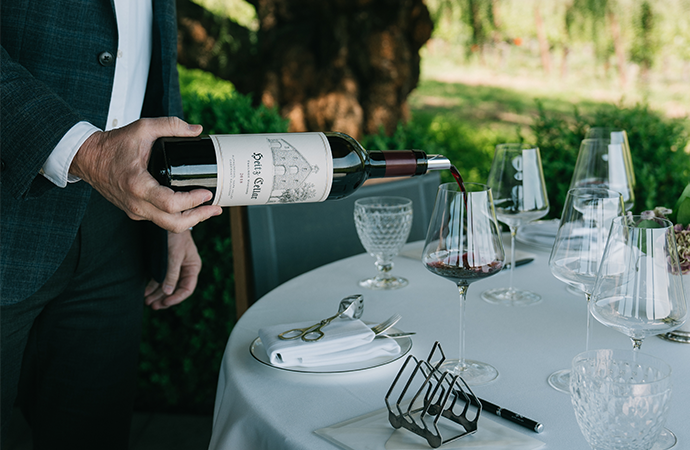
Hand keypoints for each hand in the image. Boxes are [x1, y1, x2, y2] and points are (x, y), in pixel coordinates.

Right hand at [70, 117, 222, 232]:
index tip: (207, 193)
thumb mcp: (143, 128)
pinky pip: (159, 220)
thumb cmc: (113, 145)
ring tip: (208, 209)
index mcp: (138, 185)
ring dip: (190, 220)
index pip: (171, 204)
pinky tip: (190, 208)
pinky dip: (177, 217)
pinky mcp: (135, 212)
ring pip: (167, 225)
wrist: (88, 158)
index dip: (193, 202)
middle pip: (173, 223)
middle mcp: (136, 203)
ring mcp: (135, 210)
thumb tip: (197, 130)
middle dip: (199, 217)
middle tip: (215, 208)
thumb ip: (171, 125)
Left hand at [145, 230, 200, 309]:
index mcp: (192, 268)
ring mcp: (175, 267)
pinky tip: (145, 292)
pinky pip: (160, 279)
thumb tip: (167, 292)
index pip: (187, 289)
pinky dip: (153, 286)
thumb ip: (172, 274)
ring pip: (166, 286)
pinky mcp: (165, 264)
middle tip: (152, 305)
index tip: (164, 302)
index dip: (176, 298)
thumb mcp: (174, 254)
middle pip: (176, 290)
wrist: (168, 219)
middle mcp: (185, 269)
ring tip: (147, 301)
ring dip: (157, 294)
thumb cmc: (175, 236)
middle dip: (164, 299)